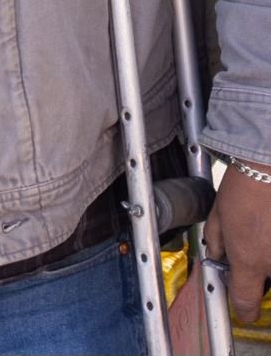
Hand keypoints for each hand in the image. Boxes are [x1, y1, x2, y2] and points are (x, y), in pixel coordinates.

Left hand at [207, 162, 270, 322]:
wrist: (269, 171)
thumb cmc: (244, 189)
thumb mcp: (217, 217)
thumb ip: (215, 243)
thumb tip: (216, 257)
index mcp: (248, 261)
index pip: (245, 302)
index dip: (243, 309)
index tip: (244, 309)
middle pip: (267, 287)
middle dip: (259, 276)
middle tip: (253, 250)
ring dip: (269, 259)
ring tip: (262, 232)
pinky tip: (268, 228)